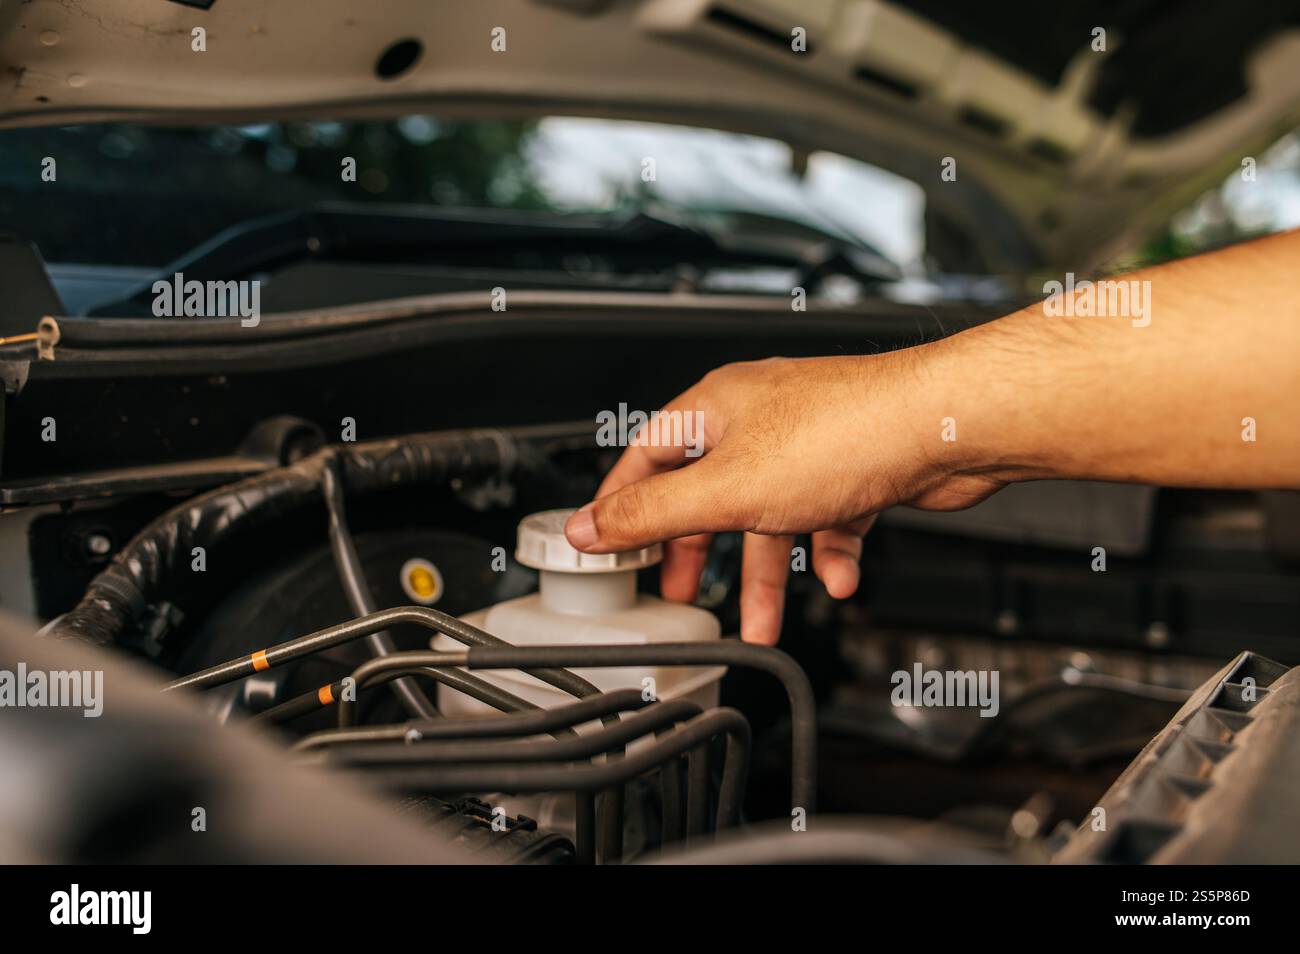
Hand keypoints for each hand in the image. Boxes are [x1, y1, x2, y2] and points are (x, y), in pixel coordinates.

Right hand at [563, 351, 1005, 643]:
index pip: (647, 456)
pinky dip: (826, 553)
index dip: (625, 505)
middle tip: (683, 588)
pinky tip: (835, 578)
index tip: (611, 547)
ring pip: (771, 515)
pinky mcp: (855, 466)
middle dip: (700, 549)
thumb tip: (589, 526)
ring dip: (767, 571)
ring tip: (763, 620)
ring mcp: (810, 442)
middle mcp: (761, 418)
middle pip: (709, 492)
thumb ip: (653, 513)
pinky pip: (825, 518)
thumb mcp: (726, 490)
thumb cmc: (847, 433)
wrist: (948, 427)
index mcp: (716, 407)